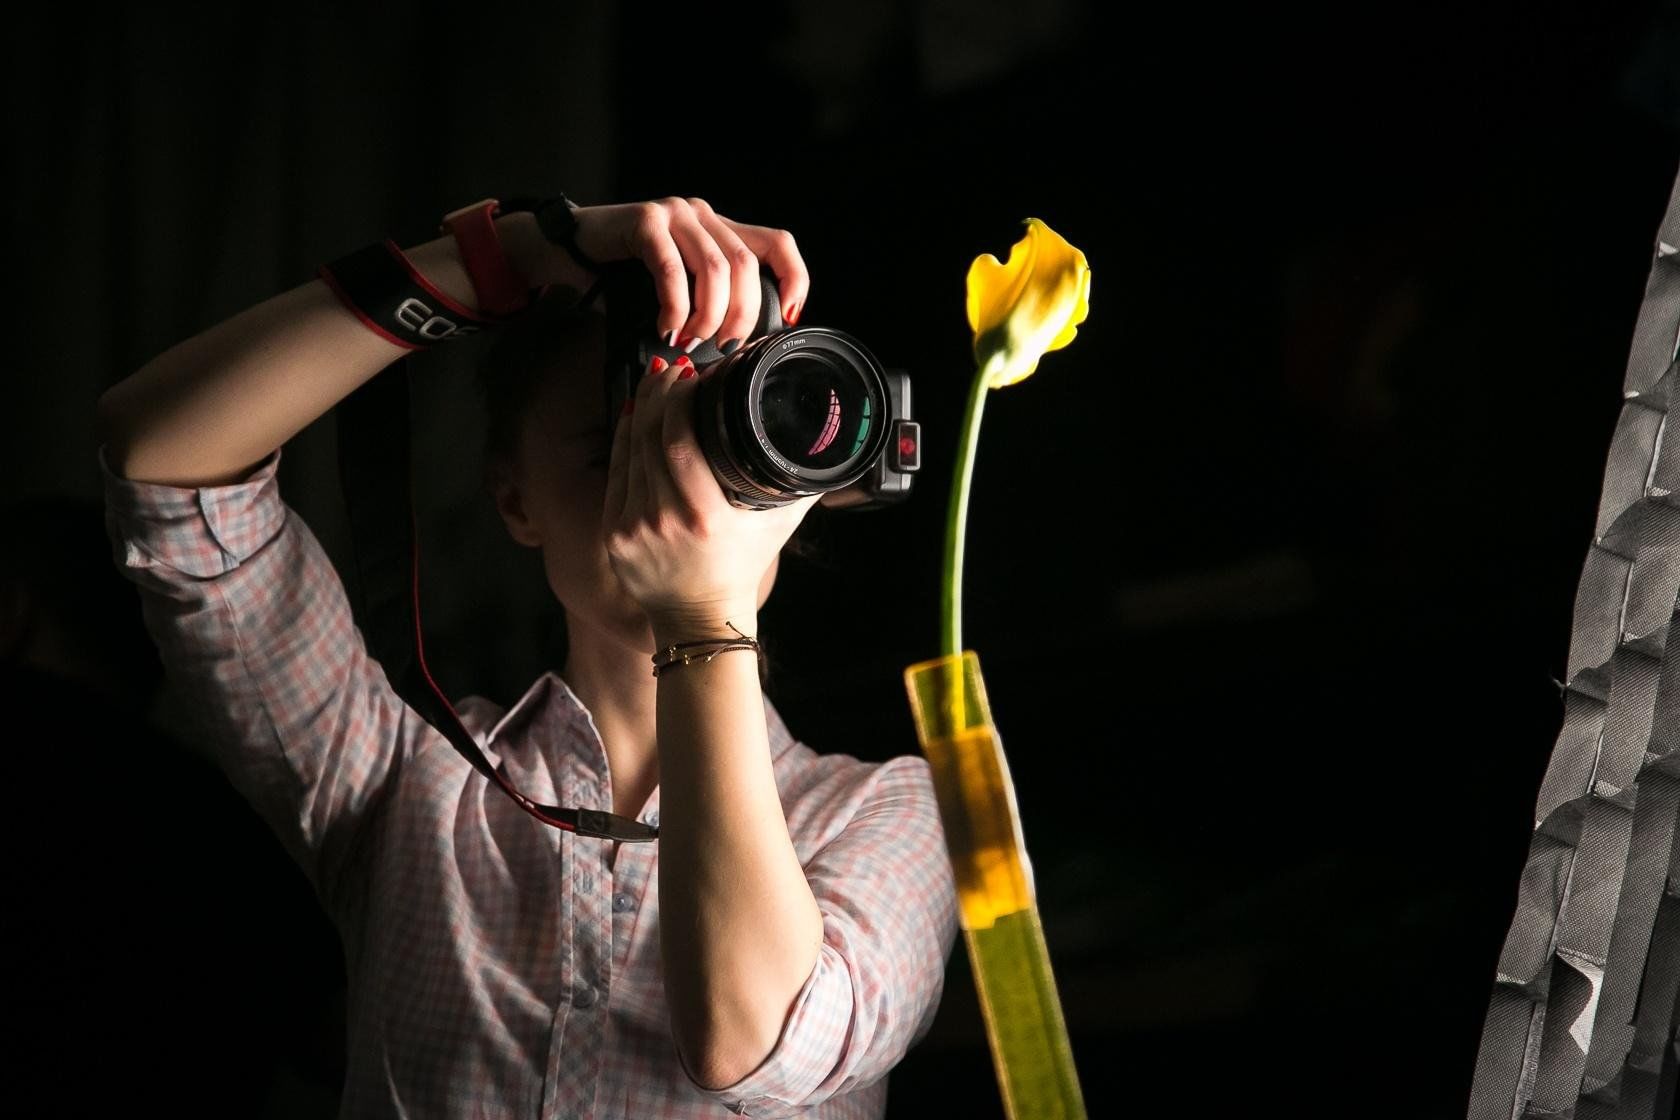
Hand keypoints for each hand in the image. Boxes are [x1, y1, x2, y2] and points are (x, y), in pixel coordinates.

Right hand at [568, 197, 809, 348]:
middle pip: (746, 266)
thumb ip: (707, 299)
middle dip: (741, 315)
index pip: (777, 244)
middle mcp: (702, 215)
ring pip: (716, 269)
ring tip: (692, 340)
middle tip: (722, 345)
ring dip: (708, 315)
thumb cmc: (622, 276)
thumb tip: (735, 346)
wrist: (566, 249)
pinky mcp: (645, 221)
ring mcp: (675, 214)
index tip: (790, 316)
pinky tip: (666, 328)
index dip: (794, 278)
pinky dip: (674, 308)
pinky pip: (673, 271)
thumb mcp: (677, 286)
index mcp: (719, 228)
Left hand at [602, 354, 820, 632]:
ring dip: (640, 410)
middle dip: (659, 394)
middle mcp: (662, 520)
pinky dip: (625, 440)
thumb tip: (830, 445)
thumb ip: (803, 485)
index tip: (691, 375)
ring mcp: (632, 527)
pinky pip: (617, 473)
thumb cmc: (741, 568)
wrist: (699, 620)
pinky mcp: (613, 533)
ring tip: (655, 383)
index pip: (679, 443)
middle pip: (650, 438)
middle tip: (672, 368)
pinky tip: (634, 417)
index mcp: (703, 517)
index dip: (679, 401)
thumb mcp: (778, 525)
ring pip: (629, 450)